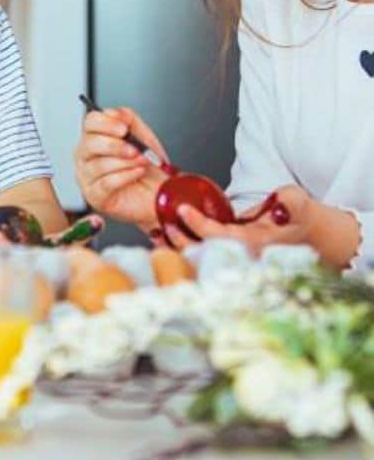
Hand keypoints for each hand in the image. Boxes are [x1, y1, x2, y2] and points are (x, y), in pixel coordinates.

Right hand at [74, 106, 167, 231]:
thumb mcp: (143, 136)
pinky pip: (107, 183)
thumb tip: (113, 112)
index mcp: (95, 138)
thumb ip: (128, 119)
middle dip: (116, 145)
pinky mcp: (95, 196)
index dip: (106, 123)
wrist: (161, 193)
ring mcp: (87, 177)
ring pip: (98, 164)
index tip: (124, 129)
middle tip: (135, 149)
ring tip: (142, 162)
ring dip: (125, 162)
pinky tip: (137, 173)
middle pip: (89, 143)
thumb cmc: (148, 166)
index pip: (90, 123)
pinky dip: (126, 176)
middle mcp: (86, 157)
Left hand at [167, 185, 333, 256]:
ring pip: (201, 258)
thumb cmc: (296, 213)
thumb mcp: (296, 201)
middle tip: (164, 226)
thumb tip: (278, 209)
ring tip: (157, 234)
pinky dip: (181, 248)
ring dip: (177, 248)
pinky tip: (164, 239)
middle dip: (183, 243)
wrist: (303, 231)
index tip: (183, 210)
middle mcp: (243, 255)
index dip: (201, 225)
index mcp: (257, 242)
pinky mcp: (227, 255)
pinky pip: (200, 254)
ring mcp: (235, 258)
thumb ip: (290, 204)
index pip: (224, 237)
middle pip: (207, 254)